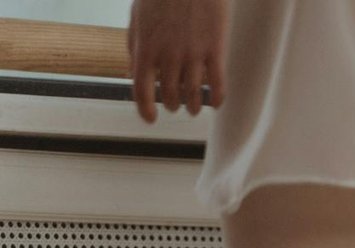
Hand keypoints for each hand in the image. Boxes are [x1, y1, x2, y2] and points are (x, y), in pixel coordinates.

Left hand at [128, 0, 228, 122]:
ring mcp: (193, 53)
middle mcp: (168, 54)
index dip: (146, 109)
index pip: (141, 89)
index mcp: (145, 46)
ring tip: (195, 107)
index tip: (151, 119)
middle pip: (170, 94)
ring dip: (194, 106)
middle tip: (176, 105)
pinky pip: (217, 83)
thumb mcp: (137, 16)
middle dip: (172, 104)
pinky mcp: (215, 48)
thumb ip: (133, 46)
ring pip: (194, 94)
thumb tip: (131, 73)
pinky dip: (217, 98)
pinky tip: (216, 102)